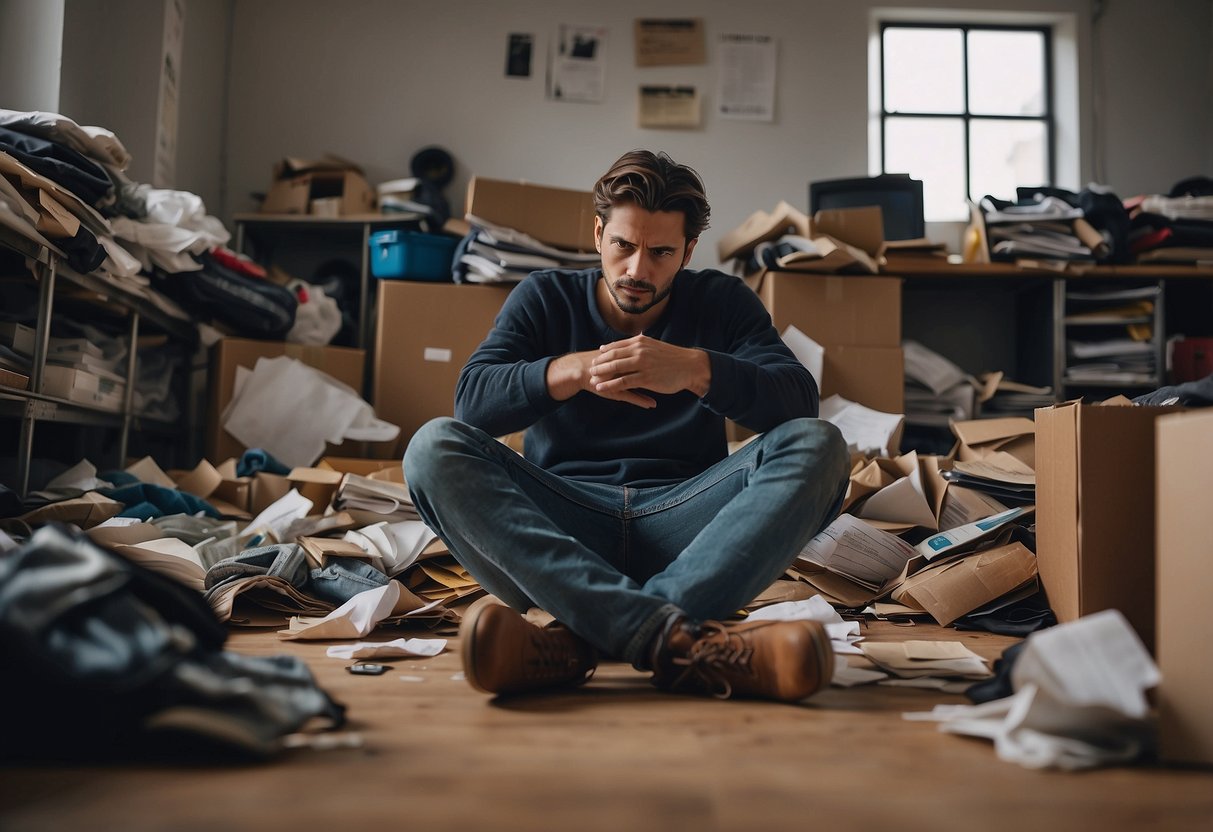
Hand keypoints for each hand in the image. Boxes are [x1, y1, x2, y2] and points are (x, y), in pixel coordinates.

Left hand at [588, 335, 709, 407]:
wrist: (690, 366)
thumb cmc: (674, 358)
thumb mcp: (656, 345)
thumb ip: (643, 344)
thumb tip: (635, 340)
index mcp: (641, 341)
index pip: (617, 345)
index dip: (606, 351)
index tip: (598, 355)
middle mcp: (639, 351)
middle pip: (613, 356)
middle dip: (600, 362)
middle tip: (591, 367)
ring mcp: (642, 364)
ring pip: (615, 368)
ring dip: (601, 374)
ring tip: (592, 378)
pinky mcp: (645, 378)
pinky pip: (623, 382)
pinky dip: (610, 385)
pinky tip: (601, 388)